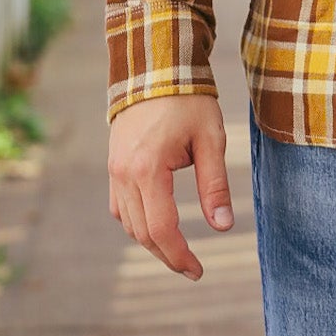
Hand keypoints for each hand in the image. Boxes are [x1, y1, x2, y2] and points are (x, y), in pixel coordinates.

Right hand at [108, 92, 233, 279]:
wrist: (154, 64)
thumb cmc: (188, 99)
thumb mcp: (210, 139)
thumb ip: (215, 184)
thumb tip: (223, 227)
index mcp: (147, 169)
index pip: (162, 230)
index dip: (180, 256)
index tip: (198, 271)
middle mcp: (123, 174)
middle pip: (142, 234)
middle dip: (167, 255)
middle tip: (192, 268)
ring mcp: (114, 170)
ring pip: (128, 223)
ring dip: (151, 241)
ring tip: (178, 249)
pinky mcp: (113, 164)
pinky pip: (120, 207)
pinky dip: (137, 221)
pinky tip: (156, 222)